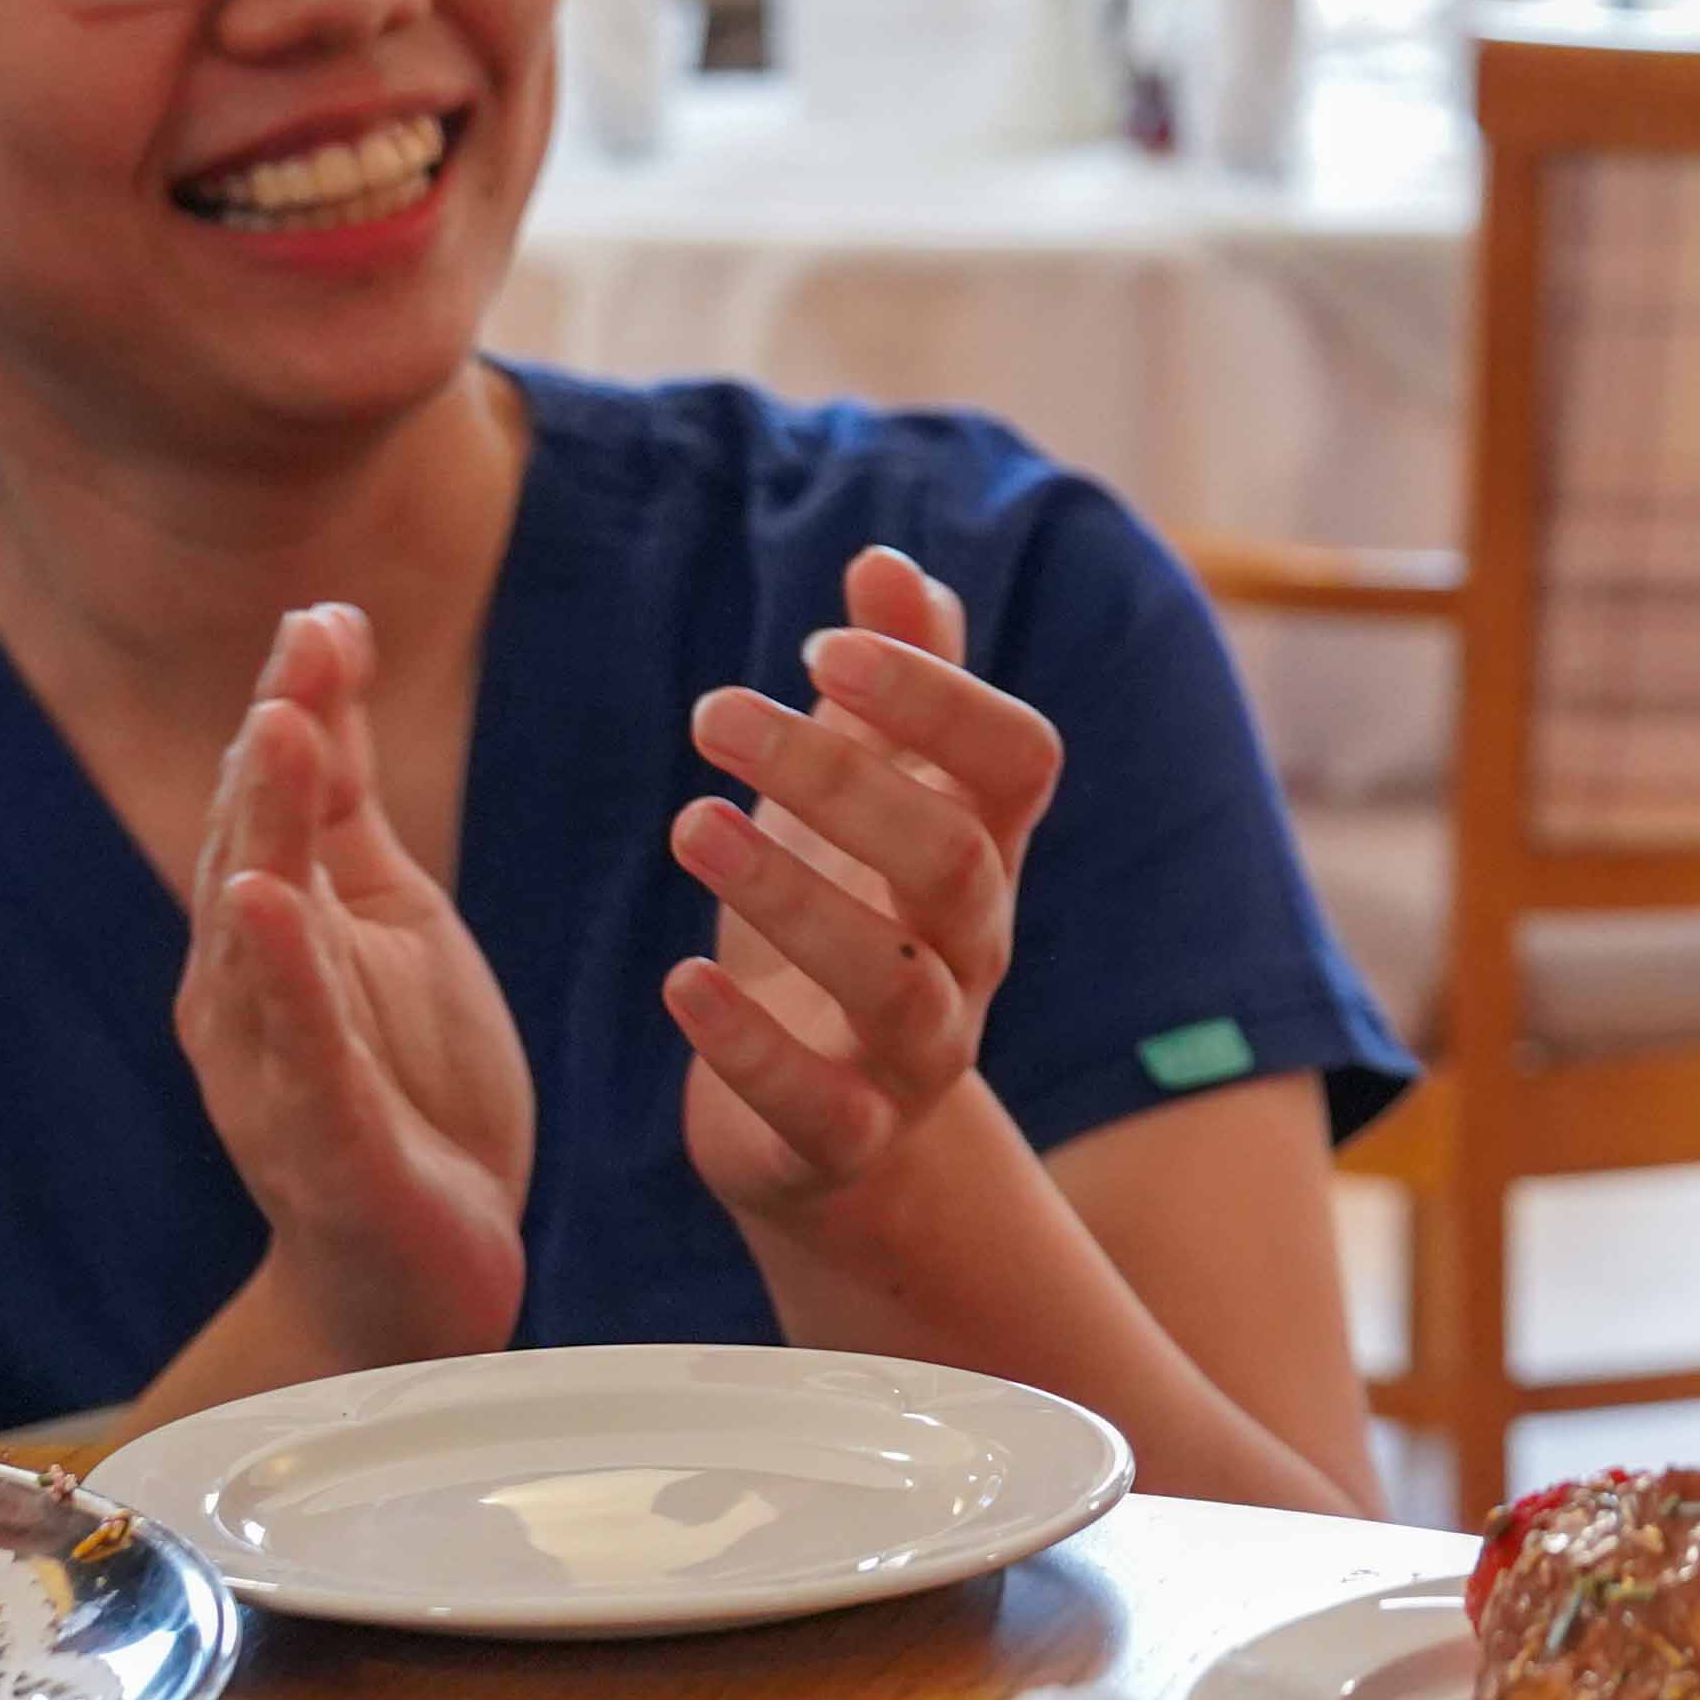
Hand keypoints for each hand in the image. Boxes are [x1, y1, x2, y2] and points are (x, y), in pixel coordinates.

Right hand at [170, 607, 534, 1366]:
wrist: (416, 1274)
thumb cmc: (401, 1087)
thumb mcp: (386, 920)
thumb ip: (346, 805)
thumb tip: (324, 660)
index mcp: (270, 938)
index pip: (276, 805)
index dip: (299, 706)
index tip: (326, 614)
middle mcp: (247, 998)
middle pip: (252, 852)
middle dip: (276, 751)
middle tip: (301, 649)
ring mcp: (276, 1072)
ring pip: (260, 941)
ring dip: (265, 834)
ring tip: (277, 737)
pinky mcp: (325, 1145)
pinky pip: (300, 1052)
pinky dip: (284, 978)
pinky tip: (271, 908)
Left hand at [669, 548, 1068, 1221]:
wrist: (836, 1128)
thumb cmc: (852, 919)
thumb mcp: (872, 797)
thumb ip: (896, 682)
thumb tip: (887, 561)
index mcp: (986, 849)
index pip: (1019, 758)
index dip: (937, 697)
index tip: (820, 647)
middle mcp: (972, 948)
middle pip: (954, 858)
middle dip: (839, 778)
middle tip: (715, 714)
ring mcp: (920, 1051)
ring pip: (894, 981)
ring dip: (790, 896)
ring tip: (689, 824)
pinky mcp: (846, 1138)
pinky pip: (820, 1105)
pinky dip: (749, 1046)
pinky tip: (680, 984)